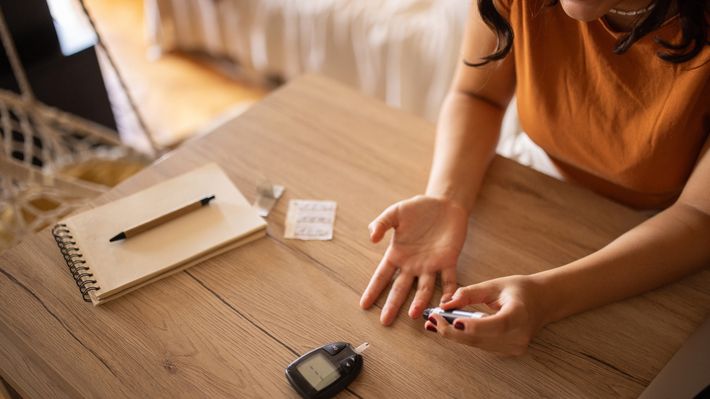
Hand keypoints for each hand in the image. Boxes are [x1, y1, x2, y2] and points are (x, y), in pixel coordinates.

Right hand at [360, 195, 468, 324]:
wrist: (444, 203)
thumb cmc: (418, 208)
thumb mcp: (394, 212)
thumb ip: (381, 223)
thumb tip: (372, 238)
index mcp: (397, 254)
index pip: (382, 275)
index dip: (373, 289)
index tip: (363, 304)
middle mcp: (413, 264)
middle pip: (400, 288)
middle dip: (392, 304)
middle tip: (385, 321)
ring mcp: (431, 265)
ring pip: (424, 288)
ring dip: (419, 302)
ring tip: (414, 315)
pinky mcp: (449, 261)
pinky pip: (449, 280)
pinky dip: (449, 292)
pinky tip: (446, 304)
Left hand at [424, 275, 547, 355]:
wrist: (542, 302)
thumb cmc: (520, 290)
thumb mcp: (495, 285)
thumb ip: (470, 293)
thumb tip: (446, 303)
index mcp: (520, 314)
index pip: (497, 324)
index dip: (475, 326)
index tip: (455, 321)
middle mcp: (518, 335)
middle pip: (481, 338)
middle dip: (452, 330)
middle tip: (432, 319)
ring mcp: (514, 346)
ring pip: (477, 344)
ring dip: (454, 335)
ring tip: (434, 323)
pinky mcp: (507, 350)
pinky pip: (480, 345)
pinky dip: (463, 337)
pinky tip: (448, 328)